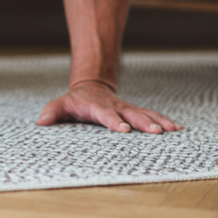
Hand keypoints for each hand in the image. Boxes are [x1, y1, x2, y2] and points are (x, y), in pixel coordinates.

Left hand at [36, 79, 181, 133]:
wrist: (92, 85)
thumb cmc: (76, 100)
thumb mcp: (62, 104)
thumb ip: (53, 111)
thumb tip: (40, 121)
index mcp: (98, 107)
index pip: (105, 114)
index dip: (114, 121)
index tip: (123, 129)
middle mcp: (116, 107)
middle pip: (131, 114)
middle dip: (143, 123)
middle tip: (156, 132)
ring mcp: (127, 108)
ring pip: (145, 113)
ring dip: (158, 121)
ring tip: (172, 130)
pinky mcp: (136, 111)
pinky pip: (152, 115)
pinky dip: (165, 121)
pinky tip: (178, 129)